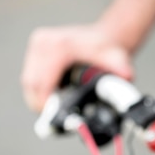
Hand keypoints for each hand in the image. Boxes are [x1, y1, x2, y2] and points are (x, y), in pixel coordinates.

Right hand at [20, 24, 134, 111]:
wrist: (105, 36)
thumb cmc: (110, 49)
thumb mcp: (118, 61)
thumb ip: (122, 70)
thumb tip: (126, 77)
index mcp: (60, 46)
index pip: (42, 82)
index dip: (46, 104)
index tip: (55, 119)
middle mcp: (44, 42)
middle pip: (31, 84)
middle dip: (41, 104)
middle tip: (56, 118)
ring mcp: (37, 44)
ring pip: (29, 81)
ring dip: (39, 98)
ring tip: (56, 109)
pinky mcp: (35, 49)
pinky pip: (31, 76)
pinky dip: (40, 89)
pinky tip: (55, 96)